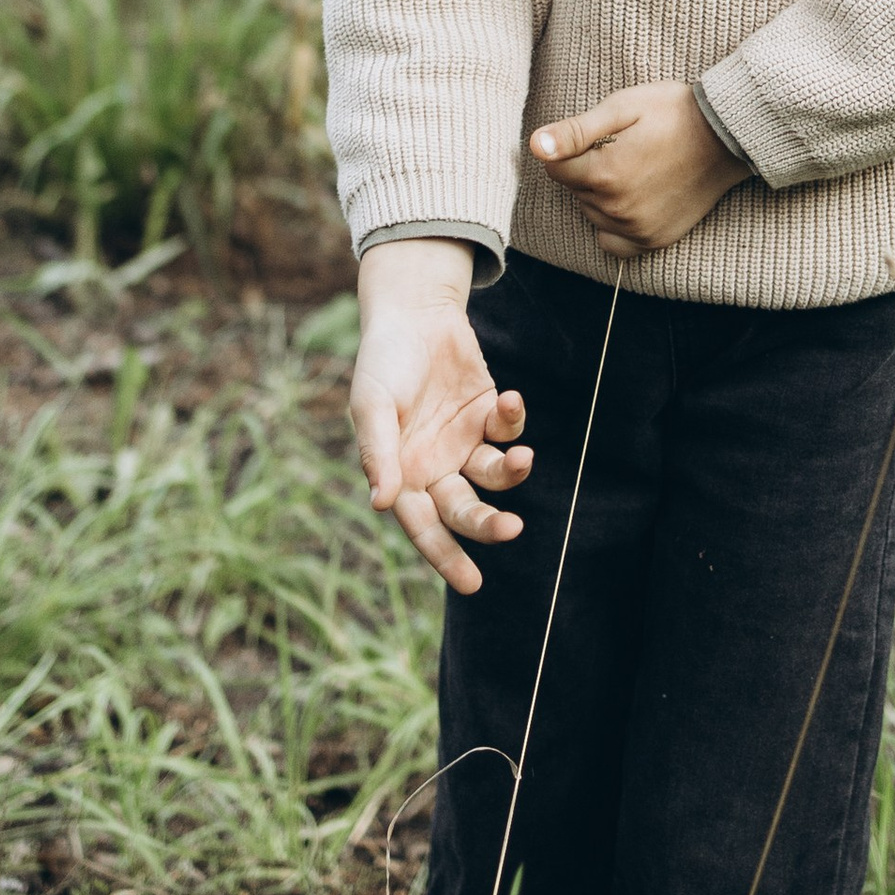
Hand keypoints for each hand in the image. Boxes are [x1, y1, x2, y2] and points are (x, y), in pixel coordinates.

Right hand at [347, 240, 533, 592]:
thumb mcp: (372, 405)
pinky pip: (508, 431)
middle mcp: (435, 467)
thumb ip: (377, 454)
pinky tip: (509, 399)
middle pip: (465, 510)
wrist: (412, 312)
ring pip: (494, 477)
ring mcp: (464, 442)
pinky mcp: (489, 414)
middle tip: (510, 529)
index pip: (424, 526)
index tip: (471, 583)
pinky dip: (514, 422)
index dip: (445, 556)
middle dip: (487, 524)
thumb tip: (381, 505)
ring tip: (522, 458)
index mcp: (400, 474)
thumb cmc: (383, 361)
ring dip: (511, 473)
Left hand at [528, 82, 750, 257]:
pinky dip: (612, 224)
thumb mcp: (622, 107)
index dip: (570, 147)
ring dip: (600, 194)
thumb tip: (534, 147)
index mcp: (605, 173)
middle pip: (575, 190)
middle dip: (587, 169)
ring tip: (634, 168)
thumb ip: (575, 132)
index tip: (598, 135)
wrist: (726, 135)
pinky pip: (612, 241)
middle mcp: (618, 208)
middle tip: (623, 147)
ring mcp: (637, 228)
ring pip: (592, 213)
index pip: (554, 168)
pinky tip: (630, 200)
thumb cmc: (672, 112)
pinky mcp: (653, 239)